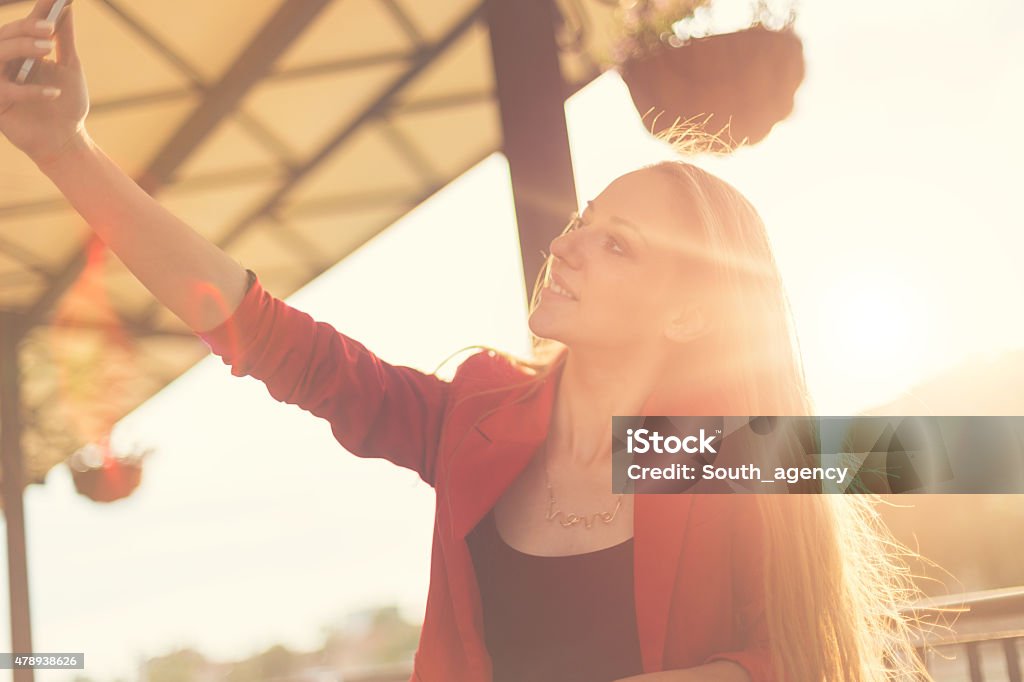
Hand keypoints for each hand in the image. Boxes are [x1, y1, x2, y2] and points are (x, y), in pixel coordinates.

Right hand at [0, 0, 88, 165]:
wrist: (67, 139)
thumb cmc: (67, 105)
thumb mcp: (70, 67)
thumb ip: (64, 39)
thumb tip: (66, 8)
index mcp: (23, 53)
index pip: (24, 28)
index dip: (34, 15)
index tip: (51, 1)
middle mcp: (7, 64)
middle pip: (4, 37)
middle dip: (25, 29)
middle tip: (49, 28)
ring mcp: (0, 82)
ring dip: (22, 48)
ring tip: (48, 49)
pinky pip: (7, 91)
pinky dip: (30, 90)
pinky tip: (54, 93)